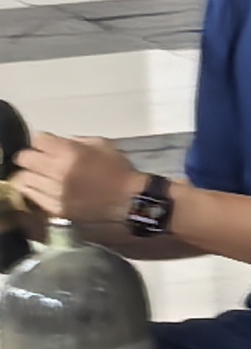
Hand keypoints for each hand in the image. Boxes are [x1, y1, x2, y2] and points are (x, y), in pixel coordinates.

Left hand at [13, 130, 145, 230]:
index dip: (44, 141)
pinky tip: (46, 190)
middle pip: (25, 158)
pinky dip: (35, 191)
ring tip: (43, 177)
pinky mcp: (53, 208)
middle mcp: (57, 171)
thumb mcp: (103, 145)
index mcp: (70, 152)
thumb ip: (76, 141)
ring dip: (32, 175)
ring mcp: (53, 192)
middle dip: (33, 157)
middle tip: (41, 161)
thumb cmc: (119, 171)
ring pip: (24, 178)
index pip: (38, 140)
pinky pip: (31, 196)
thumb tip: (58, 143)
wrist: (129, 202)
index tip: (49, 146)